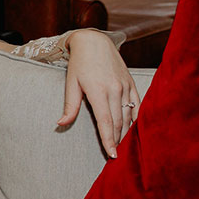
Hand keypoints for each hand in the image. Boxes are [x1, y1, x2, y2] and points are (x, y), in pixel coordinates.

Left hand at [57, 30, 137, 157]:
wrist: (94, 42)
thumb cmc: (79, 64)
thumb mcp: (71, 84)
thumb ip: (69, 106)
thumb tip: (60, 124)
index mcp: (98, 91)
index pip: (106, 123)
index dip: (109, 141)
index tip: (112, 156)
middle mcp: (115, 90)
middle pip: (119, 123)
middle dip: (118, 141)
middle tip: (116, 156)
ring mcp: (126, 86)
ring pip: (129, 116)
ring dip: (127, 133)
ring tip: (124, 147)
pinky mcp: (131, 83)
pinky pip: (138, 105)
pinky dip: (137, 119)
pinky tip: (136, 131)